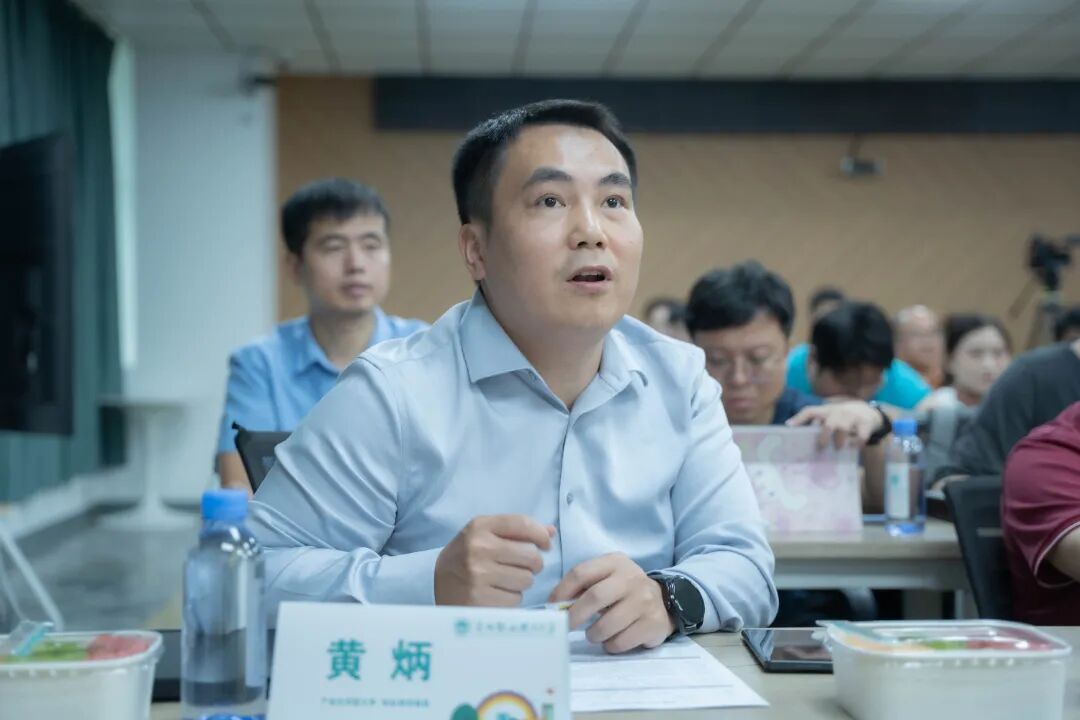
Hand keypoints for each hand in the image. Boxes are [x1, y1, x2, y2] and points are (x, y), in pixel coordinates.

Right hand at [435, 514, 554, 606]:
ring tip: (504, 580)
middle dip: (533, 563)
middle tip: (521, 566)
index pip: (522, 524)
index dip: (540, 535)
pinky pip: (516, 599)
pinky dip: (511, 598)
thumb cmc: (466, 556)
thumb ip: (517, 530)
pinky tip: (496, 594)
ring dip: (521, 582)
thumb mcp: (485, 534)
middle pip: (531, 555)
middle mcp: (478, 548)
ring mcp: (478, 575)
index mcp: (480, 527)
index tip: (545, 544)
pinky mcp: (479, 599)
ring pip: (526, 579)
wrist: (434, 583)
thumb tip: (551, 532)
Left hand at [548, 553, 675, 653]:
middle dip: (574, 616)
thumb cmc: (622, 590)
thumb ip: (582, 586)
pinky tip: (613, 639)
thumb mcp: (606, 577)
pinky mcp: (653, 624)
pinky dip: (610, 645)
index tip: (552, 607)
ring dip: (593, 634)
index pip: (581, 573)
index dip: (562, 591)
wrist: (663, 601)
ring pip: (607, 625)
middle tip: (566, 626)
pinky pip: (621, 642)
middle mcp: (631, 578)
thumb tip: (554, 605)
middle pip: (594, 597)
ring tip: (593, 634)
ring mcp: (644, 601)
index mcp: (615, 562)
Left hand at [786, 400, 885, 448]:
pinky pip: (861, 434)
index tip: (788, 426)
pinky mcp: (865, 424)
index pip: (810, 411)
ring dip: (839, 440)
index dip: (799, 418)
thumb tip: (802, 440)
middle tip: (821, 447)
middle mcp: (838, 412)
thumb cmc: (843, 418)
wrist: (868, 412)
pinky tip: (854, 448)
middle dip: (824, 436)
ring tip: (838, 448)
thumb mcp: (830, 417)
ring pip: (843, 428)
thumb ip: (819, 425)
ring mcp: (852, 417)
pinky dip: (857, 443)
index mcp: (826, 410)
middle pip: (828, 422)